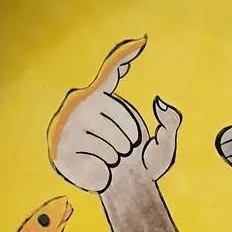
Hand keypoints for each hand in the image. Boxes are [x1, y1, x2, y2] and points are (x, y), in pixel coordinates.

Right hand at [48, 37, 181, 193]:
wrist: (125, 190)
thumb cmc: (141, 162)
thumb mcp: (164, 144)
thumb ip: (171, 122)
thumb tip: (159, 102)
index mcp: (105, 97)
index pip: (113, 70)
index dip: (125, 54)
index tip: (142, 41)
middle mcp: (81, 104)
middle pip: (119, 116)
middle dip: (130, 139)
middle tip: (124, 151)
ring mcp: (67, 125)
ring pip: (107, 140)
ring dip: (117, 156)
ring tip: (112, 160)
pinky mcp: (59, 149)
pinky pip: (94, 157)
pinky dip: (104, 169)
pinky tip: (100, 169)